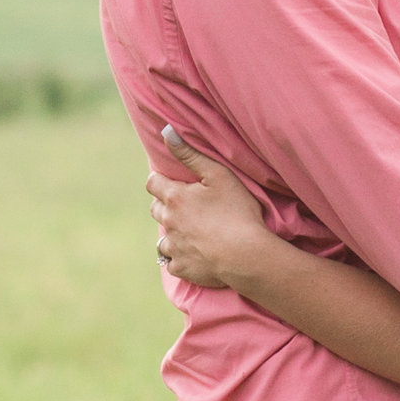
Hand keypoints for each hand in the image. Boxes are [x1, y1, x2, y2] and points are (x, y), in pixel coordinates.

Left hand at [146, 129, 275, 291]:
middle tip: (187, 206)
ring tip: (191, 233)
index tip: (171, 182)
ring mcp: (173, 247)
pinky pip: (172, 262)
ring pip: (162, 238)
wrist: (246, 255)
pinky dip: (179, 258)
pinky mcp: (181, 268)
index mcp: (175, 198)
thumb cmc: (237, 212)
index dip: (160, 180)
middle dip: (166, 205)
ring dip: (172, 233)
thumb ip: (190, 154)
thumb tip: (166, 132)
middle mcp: (168, 222)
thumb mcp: (218, 175)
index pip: (153, 183)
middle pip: (156, 210)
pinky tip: (194, 255)